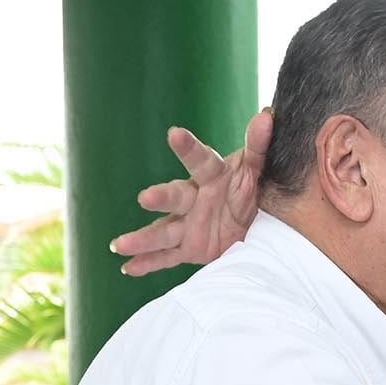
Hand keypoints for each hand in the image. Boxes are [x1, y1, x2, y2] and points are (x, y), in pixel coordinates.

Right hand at [108, 107, 271, 276]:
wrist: (257, 222)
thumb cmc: (252, 188)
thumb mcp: (258, 168)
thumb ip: (258, 146)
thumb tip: (265, 117)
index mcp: (212, 176)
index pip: (200, 160)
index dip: (188, 148)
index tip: (175, 134)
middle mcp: (194, 199)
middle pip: (175, 197)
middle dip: (161, 198)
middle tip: (146, 199)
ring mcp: (189, 225)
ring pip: (164, 231)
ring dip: (142, 238)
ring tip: (120, 244)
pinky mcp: (190, 248)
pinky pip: (167, 257)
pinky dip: (148, 263)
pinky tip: (127, 268)